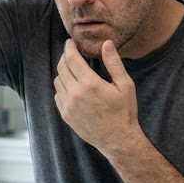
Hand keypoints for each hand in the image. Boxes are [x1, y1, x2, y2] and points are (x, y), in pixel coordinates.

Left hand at [54, 38, 139, 152]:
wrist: (117, 140)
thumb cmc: (124, 112)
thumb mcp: (125, 85)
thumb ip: (113, 63)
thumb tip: (106, 43)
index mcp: (90, 84)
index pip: (71, 59)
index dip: (69, 48)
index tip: (70, 42)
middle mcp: (75, 94)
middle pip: (62, 68)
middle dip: (64, 57)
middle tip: (70, 53)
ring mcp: (68, 106)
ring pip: (57, 81)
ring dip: (63, 72)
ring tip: (72, 69)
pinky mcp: (65, 115)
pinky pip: (58, 95)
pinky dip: (62, 87)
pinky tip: (72, 86)